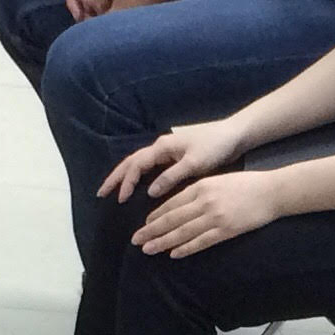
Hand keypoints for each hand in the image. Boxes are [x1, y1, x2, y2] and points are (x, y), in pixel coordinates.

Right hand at [97, 118, 242, 205]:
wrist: (234, 134)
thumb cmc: (216, 147)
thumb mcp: (194, 164)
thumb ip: (171, 177)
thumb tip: (148, 192)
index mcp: (163, 147)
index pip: (137, 165)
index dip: (126, 182)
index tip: (119, 199)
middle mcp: (161, 146)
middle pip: (132, 162)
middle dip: (116, 177)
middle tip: (100, 193)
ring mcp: (168, 149)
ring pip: (139, 162)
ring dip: (125, 175)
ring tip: (113, 189)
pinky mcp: (175, 154)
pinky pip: (150, 165)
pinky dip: (139, 174)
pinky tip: (137, 184)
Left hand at [134, 169, 280, 259]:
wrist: (271, 191)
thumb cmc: (245, 185)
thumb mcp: (217, 181)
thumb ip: (198, 191)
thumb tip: (178, 205)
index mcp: (200, 187)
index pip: (171, 204)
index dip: (155, 216)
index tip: (144, 225)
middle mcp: (204, 202)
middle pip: (172, 219)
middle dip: (152, 231)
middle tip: (136, 240)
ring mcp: (215, 217)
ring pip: (182, 232)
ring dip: (163, 242)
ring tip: (148, 250)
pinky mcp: (226, 230)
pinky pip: (201, 242)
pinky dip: (186, 248)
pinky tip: (173, 254)